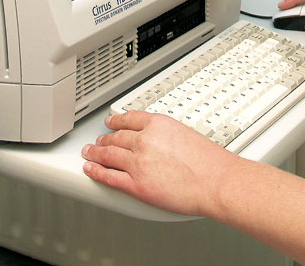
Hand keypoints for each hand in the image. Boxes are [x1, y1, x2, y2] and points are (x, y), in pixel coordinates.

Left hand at [81, 111, 238, 216]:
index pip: (128, 118)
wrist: (215, 181)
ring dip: (96, 154)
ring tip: (90, 153)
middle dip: (104, 139)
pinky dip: (96, 173)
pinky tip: (90, 170)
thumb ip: (165, 134)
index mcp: (158, 123)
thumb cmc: (208, 161)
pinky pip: (109, 177)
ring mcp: (138, 163)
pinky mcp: (136, 185)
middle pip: (116, 137)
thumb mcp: (185, 133)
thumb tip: (156, 141)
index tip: (110, 122)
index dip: (115, 120)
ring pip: (108, 155)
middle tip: (97, 141)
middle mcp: (145, 140)